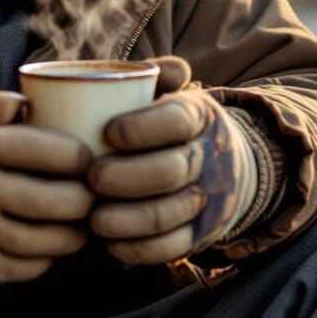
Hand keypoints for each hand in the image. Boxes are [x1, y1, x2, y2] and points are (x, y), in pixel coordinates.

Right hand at [0, 92, 94, 282]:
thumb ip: (0, 104)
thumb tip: (33, 102)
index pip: (39, 149)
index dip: (76, 156)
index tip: (89, 159)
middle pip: (49, 201)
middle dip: (83, 200)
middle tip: (95, 196)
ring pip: (40, 240)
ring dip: (73, 235)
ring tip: (84, 224)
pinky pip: (24, 267)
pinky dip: (46, 258)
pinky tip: (53, 245)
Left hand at [86, 57, 256, 263]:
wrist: (224, 162)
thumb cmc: (172, 123)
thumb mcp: (170, 93)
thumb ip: (156, 76)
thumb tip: (163, 68)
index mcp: (199, 116)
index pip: (177, 121)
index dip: (143, 128)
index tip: (107, 132)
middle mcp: (211, 157)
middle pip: (173, 170)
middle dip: (129, 177)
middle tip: (92, 179)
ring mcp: (209, 198)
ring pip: (172, 213)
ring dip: (130, 219)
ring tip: (94, 219)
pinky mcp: (202, 235)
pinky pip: (173, 248)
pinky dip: (139, 249)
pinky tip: (110, 243)